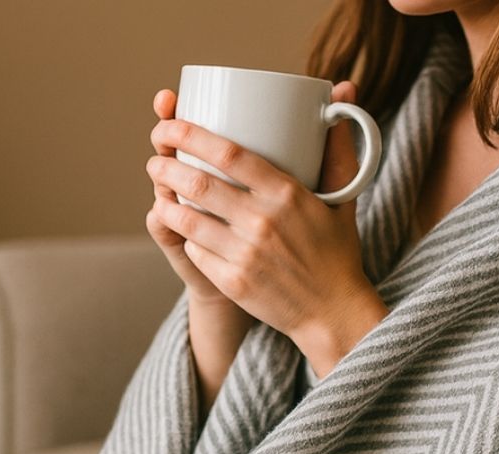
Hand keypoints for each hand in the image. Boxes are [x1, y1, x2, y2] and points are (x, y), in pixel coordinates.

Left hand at [146, 81, 386, 372]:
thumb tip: (341, 95)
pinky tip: (181, 228)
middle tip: (155, 159)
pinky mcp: (234, 282)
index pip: (227, 152)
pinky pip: (195, 251)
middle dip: (165, 165)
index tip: (169, 125)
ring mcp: (246, 254)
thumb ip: (336, 147)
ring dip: (165, 201)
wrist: (333, 313)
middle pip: (198, 183)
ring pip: (188, 219)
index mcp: (286, 194)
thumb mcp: (343, 198)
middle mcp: (263, 222)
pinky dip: (185, 237)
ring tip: (159, 191)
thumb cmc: (337, 253)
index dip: (189, 134)